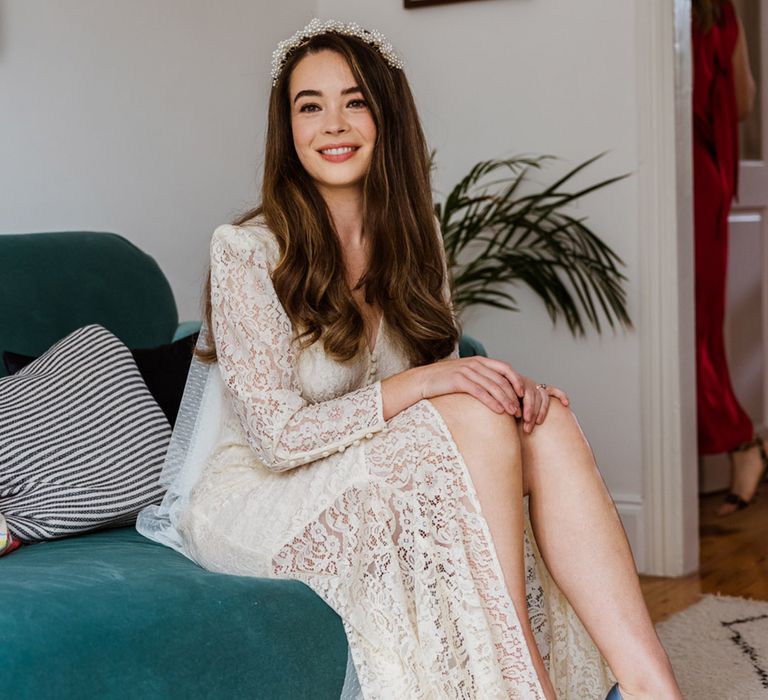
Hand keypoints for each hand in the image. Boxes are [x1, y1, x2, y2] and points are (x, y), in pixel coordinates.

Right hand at [416, 357, 568, 431]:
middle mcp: (475, 364)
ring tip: (513, 413)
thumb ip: (480, 379)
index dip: (516, 380)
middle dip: (514, 395)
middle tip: (522, 409)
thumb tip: (496, 391)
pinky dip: (491, 402)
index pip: (505, 369)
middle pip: (502, 379)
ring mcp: (467, 371)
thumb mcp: (465, 377)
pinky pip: (480, 391)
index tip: (524, 394)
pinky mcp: (459, 380)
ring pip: (493, 386)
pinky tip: (498, 411)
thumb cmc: (444, 382)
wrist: (422, 381)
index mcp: (479, 361)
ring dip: (506, 400)